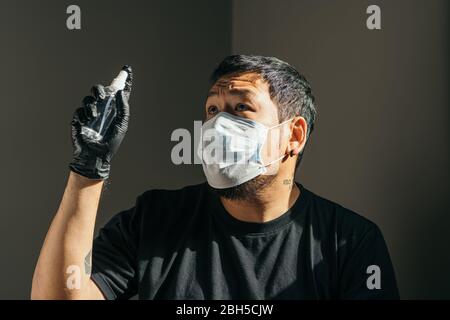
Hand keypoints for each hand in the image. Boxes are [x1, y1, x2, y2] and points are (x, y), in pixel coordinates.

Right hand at [69, 65, 132, 179]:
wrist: (96, 155)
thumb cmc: (111, 142)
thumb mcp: (122, 124)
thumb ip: (123, 107)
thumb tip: (120, 92)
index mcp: (113, 109)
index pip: (118, 92)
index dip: (123, 80)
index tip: (127, 69)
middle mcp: (102, 109)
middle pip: (99, 90)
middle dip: (99, 90)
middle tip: (102, 95)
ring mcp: (90, 114)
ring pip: (88, 99)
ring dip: (92, 105)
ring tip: (94, 115)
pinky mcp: (79, 119)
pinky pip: (80, 110)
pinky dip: (84, 114)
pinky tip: (87, 121)